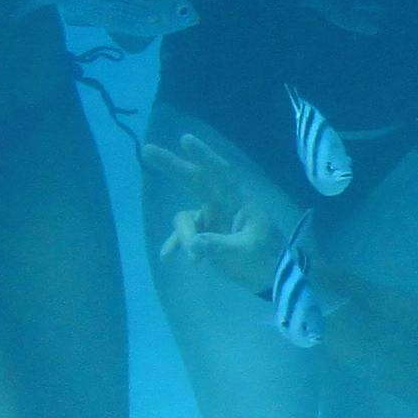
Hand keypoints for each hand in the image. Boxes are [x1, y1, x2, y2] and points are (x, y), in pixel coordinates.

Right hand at [140, 136, 287, 295]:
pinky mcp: (203, 236)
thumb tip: (192, 244)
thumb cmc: (267, 257)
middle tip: (146, 150)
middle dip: (172, 165)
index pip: (220, 172)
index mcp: (238, 200)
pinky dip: (175, 245)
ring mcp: (211, 219)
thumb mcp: (247, 251)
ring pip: (185, 219)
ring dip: (184, 235)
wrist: (270, 278)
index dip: (204, 155)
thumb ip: (220, 246)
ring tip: (196, 260)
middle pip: (194, 180)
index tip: (185, 139)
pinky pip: (183, 236)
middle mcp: (221, 203)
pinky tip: (167, 257)